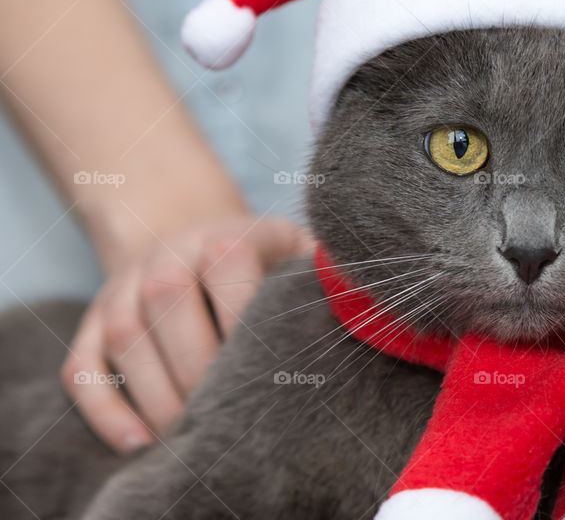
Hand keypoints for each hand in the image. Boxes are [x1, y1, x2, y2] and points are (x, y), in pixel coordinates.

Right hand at [61, 215, 312, 452]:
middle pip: (167, 306)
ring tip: (194, 436)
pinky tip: (141, 444)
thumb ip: (326, 276)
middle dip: (201, 369)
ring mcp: (121, 289)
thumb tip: (367, 306)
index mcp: (225, 236)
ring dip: (158, 395)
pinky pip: (82, 369)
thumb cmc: (264, 265)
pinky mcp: (89, 324)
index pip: (227, 266)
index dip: (245, 319)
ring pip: (124, 339)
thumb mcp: (296, 253)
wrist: (192, 239)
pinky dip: (105, 410)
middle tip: (232, 414)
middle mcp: (165, 256)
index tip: (270, 369)